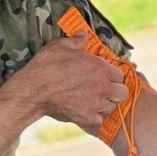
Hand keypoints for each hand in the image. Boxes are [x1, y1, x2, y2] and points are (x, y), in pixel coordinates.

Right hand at [9, 32, 129, 131]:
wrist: (33, 90)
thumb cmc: (47, 65)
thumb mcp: (60, 45)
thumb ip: (76, 40)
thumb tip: (83, 35)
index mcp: (101, 68)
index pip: (120, 75)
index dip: (113, 76)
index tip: (104, 77)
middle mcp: (103, 86)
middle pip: (122, 93)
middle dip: (115, 92)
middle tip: (102, 90)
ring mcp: (96, 104)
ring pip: (111, 107)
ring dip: (104, 104)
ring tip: (92, 101)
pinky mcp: (87, 117)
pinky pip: (99, 121)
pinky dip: (93, 118)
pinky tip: (84, 112)